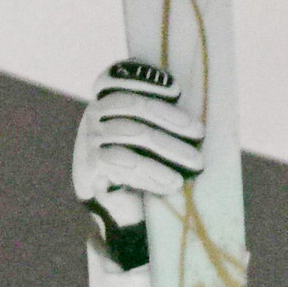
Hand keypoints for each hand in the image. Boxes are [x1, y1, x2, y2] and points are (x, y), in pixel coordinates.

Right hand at [71, 61, 207, 267]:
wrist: (123, 210)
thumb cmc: (147, 166)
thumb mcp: (156, 136)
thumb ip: (166, 117)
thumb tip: (199, 115)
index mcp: (108, 99)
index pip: (118, 76)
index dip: (145, 77)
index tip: (176, 89)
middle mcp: (95, 114)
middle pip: (132, 104)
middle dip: (170, 117)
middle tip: (199, 133)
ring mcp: (89, 139)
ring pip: (132, 132)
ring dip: (169, 148)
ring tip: (195, 164)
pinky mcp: (89, 166)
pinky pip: (123, 162)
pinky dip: (152, 172)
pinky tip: (173, 182)